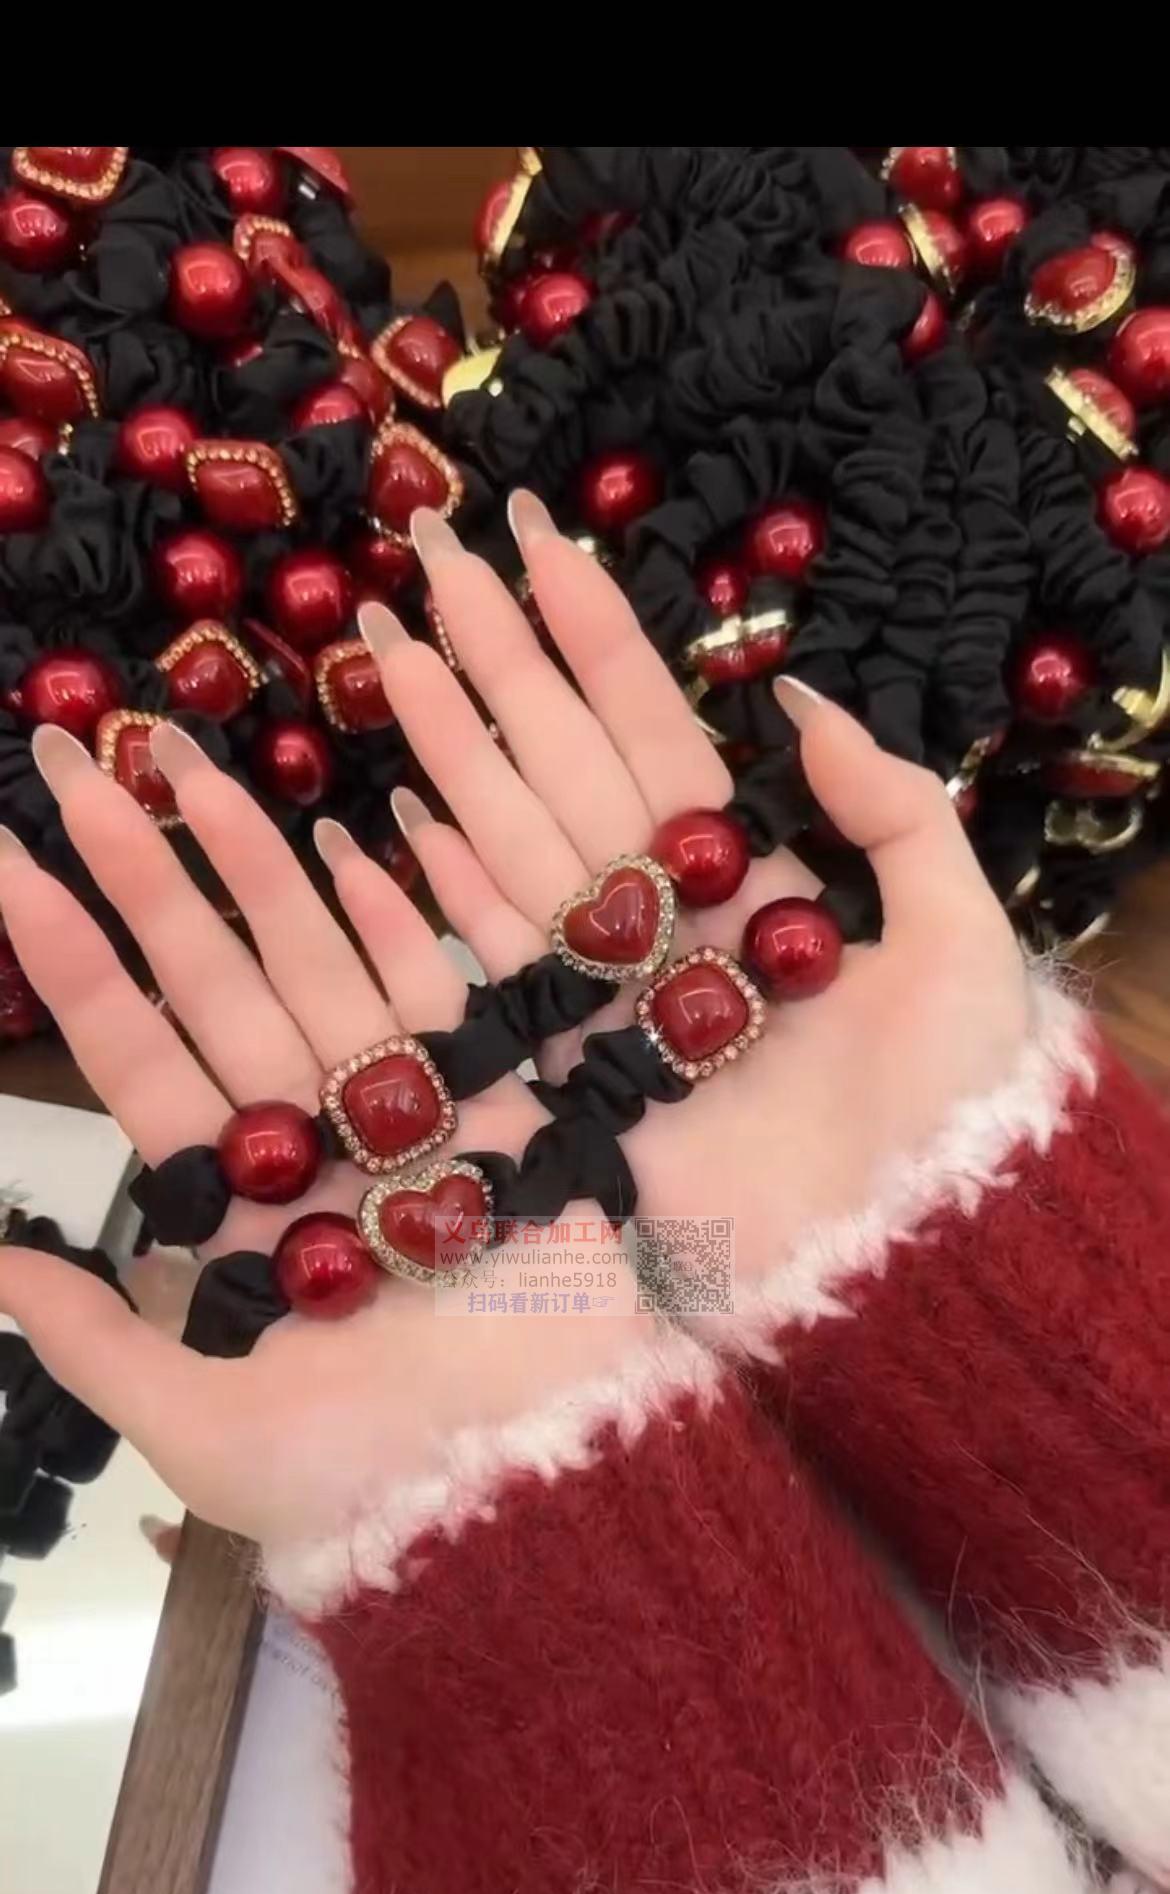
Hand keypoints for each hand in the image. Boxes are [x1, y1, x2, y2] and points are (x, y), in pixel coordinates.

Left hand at [0, 729, 642, 1552]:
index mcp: (228, 1211)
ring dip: (245, 864)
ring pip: (307, 963)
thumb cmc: (367, 1481)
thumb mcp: (202, 1429)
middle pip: (206, 983)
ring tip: (178, 761)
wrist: (534, 1494)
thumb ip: (95, 1343)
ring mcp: (397, 1113)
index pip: (132, 1057)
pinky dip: (394, 914)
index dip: (70, 962)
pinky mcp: (497, 1104)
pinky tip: (344, 828)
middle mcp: (304, 1146)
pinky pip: (438, 988)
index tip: (3, 865)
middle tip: (68, 753)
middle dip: (136, 873)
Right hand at [364, 492, 1030, 1285]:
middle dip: (497, 660)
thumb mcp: (959, 938)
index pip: (655, 732)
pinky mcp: (570, 1073)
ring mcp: (611, 994)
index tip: (538, 539)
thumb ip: (893, 814)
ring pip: (514, 841)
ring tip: (388, 644)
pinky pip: (494, 962)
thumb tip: (800, 697)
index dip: (595, 636)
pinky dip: (440, 892)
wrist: (906, 1259)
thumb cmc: (949, 1107)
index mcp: (759, 879)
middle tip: (426, 549)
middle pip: (565, 765)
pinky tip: (390, 815)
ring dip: (449, 745)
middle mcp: (672, 924)